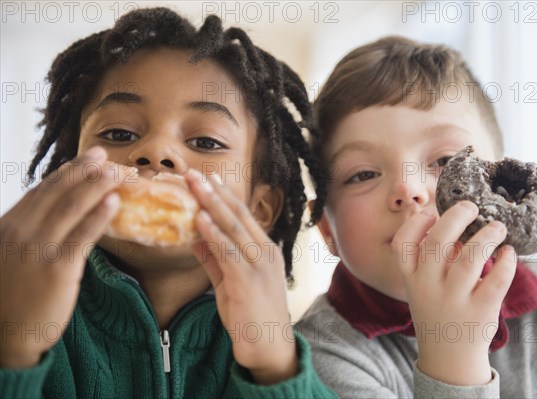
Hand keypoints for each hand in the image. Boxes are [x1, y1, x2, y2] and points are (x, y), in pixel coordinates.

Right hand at [0, 147, 120, 367]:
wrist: (6, 335)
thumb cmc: (12, 296)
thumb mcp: (10, 256)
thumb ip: (28, 232)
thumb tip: (56, 213)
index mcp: (8, 226)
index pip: (43, 191)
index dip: (68, 172)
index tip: (87, 158)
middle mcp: (20, 232)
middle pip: (59, 192)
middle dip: (85, 170)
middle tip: (106, 155)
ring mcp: (38, 249)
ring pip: (72, 207)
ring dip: (97, 185)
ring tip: (117, 172)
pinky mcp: (57, 268)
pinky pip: (83, 235)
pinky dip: (100, 215)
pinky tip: (115, 202)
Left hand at [186, 170, 296, 384]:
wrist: (269, 348)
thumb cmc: (252, 316)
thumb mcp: (230, 284)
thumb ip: (214, 260)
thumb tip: (195, 238)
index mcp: (265, 250)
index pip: (243, 216)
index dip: (224, 196)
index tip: (208, 179)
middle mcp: (265, 251)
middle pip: (238, 215)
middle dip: (215, 192)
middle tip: (195, 173)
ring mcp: (259, 264)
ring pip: (234, 227)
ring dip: (212, 204)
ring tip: (195, 185)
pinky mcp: (248, 279)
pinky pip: (228, 251)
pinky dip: (214, 233)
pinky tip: (200, 219)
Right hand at [392, 201, 516, 385]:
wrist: (448, 357)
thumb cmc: (437, 310)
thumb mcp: (422, 286)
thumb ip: (432, 257)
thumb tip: (454, 220)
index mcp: (411, 279)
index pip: (403, 244)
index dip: (416, 223)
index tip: (432, 212)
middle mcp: (428, 287)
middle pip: (437, 242)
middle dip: (455, 217)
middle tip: (471, 206)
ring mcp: (454, 300)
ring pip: (470, 258)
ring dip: (487, 236)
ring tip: (497, 227)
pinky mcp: (481, 311)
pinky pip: (496, 280)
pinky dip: (506, 262)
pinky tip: (509, 253)